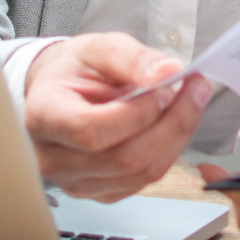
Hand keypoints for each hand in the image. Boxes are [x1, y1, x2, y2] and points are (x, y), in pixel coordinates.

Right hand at [22, 32, 212, 201]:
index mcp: (44, 116)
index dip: (136, 114)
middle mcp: (53, 158)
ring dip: (176, 137)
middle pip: (123, 159)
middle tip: (196, 89)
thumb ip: (132, 58)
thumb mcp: (98, 48)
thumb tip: (167, 72)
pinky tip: (174, 124)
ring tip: (190, 101)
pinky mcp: (99, 192)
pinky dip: (169, 151)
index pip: (91, 131)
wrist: (59, 91)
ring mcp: (76, 182)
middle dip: (171, 124)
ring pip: (140, 173)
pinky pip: (144, 181)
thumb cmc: (74, 70)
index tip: (166, 86)